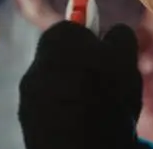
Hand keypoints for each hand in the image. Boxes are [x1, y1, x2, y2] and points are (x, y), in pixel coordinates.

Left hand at [19, 21, 142, 148]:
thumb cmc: (108, 97)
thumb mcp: (126, 58)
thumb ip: (120, 36)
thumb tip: (113, 32)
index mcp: (58, 41)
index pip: (72, 27)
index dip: (92, 39)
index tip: (107, 54)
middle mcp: (36, 64)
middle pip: (63, 56)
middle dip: (83, 65)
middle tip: (107, 82)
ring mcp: (27, 95)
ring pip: (57, 83)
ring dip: (75, 90)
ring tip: (98, 108)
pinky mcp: (26, 122)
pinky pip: (50, 107)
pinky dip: (66, 112)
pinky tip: (85, 124)